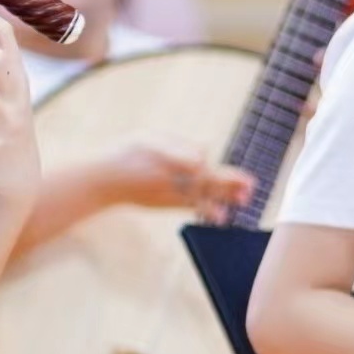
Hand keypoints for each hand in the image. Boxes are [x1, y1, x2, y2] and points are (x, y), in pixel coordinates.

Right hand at [90, 135, 257, 216]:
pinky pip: (188, 206)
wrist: (103, 180)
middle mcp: (164, 175)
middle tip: (250, 185)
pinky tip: (221, 215)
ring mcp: (164, 191)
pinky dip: (205, 209)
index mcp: (161, 155)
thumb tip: (208, 146)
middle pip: (200, 178)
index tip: (225, 167)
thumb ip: (178, 142)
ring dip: (222, 197)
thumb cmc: (127, 153)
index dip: (207, 164)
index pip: (189, 161)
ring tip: (244, 198)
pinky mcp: (163, 203)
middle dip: (226, 182)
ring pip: (198, 194)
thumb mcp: (148, 137)